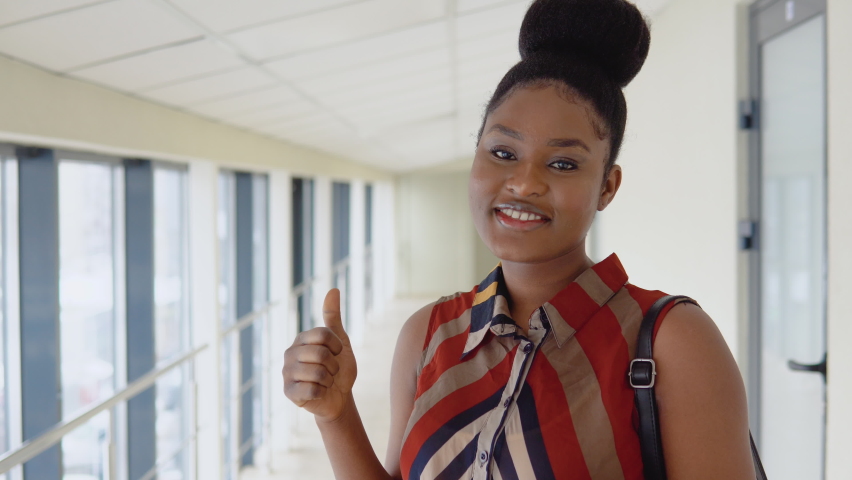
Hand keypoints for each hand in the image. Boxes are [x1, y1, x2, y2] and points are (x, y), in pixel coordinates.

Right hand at [283, 289, 356, 420]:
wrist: (338, 397)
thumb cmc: (339, 368)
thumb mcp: (341, 341)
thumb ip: (333, 316)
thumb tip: (333, 290)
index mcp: (302, 338)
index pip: (323, 334)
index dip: (337, 346)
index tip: (337, 353)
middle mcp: (290, 353)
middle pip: (321, 354)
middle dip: (334, 366)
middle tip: (331, 371)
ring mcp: (287, 372)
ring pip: (319, 373)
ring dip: (329, 380)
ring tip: (325, 381)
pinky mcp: (288, 392)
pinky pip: (312, 389)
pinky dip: (322, 392)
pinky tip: (318, 392)